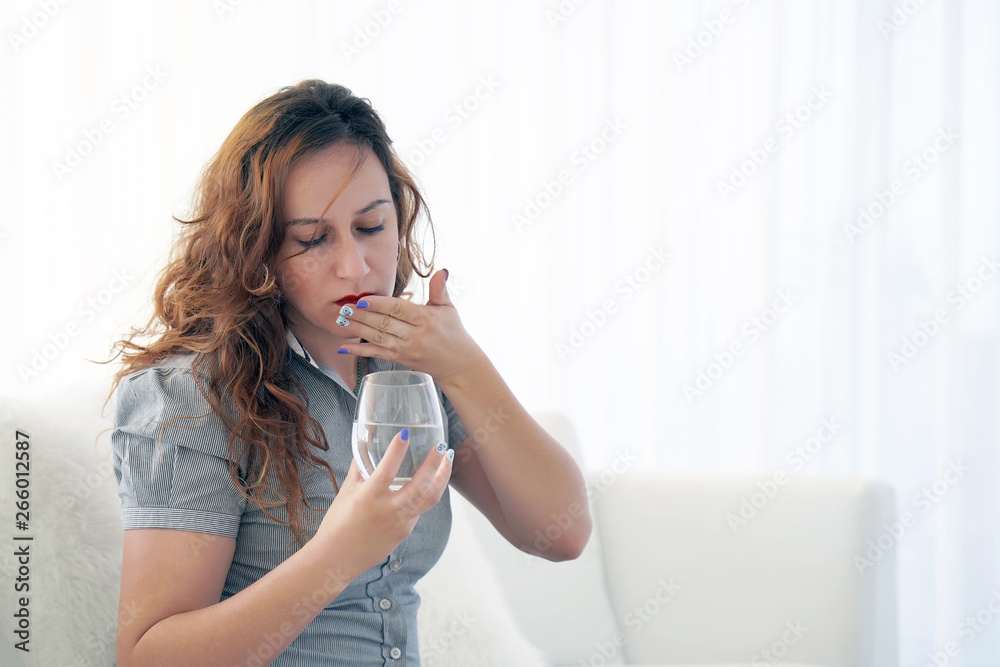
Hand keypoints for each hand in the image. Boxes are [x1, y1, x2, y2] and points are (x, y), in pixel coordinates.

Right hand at [316, 429, 452, 574]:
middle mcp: (387, 512)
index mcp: (367, 499)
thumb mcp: (346, 492)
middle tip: (442, 446)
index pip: (386, 472)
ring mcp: (399, 524)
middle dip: (435, 464)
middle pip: (420, 487)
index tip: (406, 433)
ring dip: (441, 478)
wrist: (337, 560)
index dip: (396, 452)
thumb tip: (367, 442)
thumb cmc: (337, 524)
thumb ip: (360, 467)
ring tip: (447, 460)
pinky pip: (420, 510)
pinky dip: (426, 493)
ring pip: (429, 499)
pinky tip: (430, 480)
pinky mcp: (405, 532)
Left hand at [336, 269, 485, 383]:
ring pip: (378, 338)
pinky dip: (359, 351)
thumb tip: (441, 271)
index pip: (398, 309)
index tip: (362, 299)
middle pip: (384, 324)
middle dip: (362, 315)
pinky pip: (377, 354)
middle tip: (344, 307)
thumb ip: (440, 290)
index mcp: (426, 319)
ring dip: (357, 329)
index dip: (379, 304)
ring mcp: (406, 349)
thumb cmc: (453, 333)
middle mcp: (415, 335)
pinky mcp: (400, 359)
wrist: (458, 365)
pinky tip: (344, 347)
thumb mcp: (449, 309)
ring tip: (341, 320)